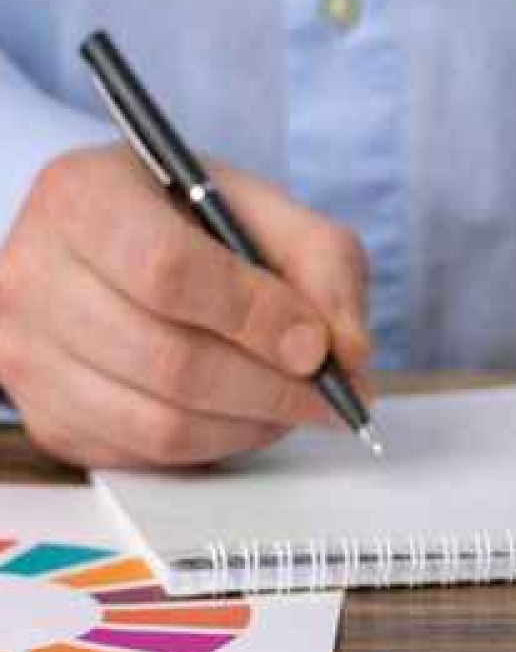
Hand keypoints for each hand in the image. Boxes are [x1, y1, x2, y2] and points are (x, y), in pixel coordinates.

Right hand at [0, 144, 373, 468]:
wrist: (120, 240)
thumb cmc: (194, 219)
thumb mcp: (268, 210)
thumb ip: (323, 263)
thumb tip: (348, 353)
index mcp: (84, 196)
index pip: (168, 271)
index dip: (254, 316)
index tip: (316, 343)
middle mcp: (34, 273)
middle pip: (167, 359)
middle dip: (270, 385)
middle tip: (332, 390)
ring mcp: (26, 353)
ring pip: (158, 422)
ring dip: (253, 422)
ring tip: (302, 401)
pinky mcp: (45, 417)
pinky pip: (145, 456)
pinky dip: (218, 444)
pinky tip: (251, 413)